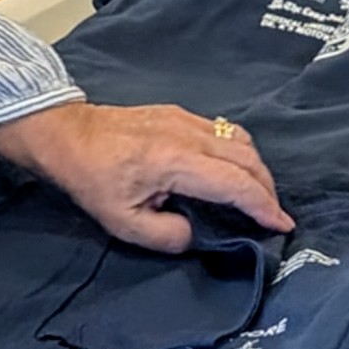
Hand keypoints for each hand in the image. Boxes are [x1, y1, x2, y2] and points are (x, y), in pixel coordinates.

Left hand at [0, 100, 292, 252]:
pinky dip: (240, 153)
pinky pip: (225, 131)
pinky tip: (233, 172)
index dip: (263, 206)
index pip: (235, 183)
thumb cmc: (92, 180)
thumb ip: (166, 236)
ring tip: (256, 197)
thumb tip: (196, 233)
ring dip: (256, 169)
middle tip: (273, 217)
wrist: (67, 135)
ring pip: (240, 139)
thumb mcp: (123, 224)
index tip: (281, 226)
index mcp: (175, 162)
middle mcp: (188, 134)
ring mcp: (186, 118)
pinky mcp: (180, 113)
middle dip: (267, 190)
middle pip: (247, 158)